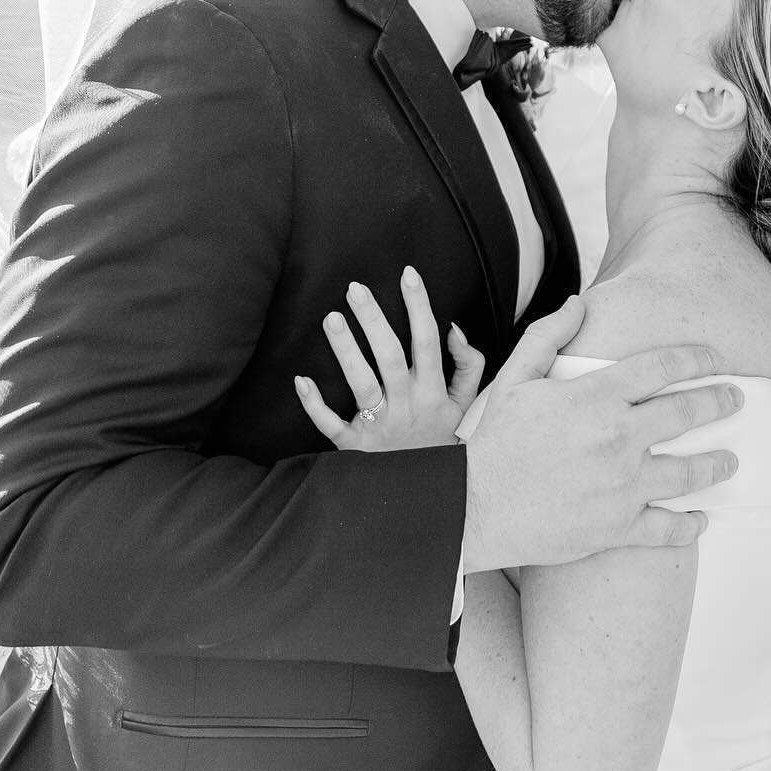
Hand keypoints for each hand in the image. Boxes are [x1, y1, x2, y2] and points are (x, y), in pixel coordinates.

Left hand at [295, 270, 484, 450]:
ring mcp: (381, 427)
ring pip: (362, 384)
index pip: (428, 341)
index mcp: (433, 392)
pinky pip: (332, 425)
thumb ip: (469, 365)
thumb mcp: (466, 405)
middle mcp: (407, 406)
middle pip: (390, 356)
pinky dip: (315, 404)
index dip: (419, 306)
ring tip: (332, 318)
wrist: (427, 495)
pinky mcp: (356, 447)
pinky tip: (301, 380)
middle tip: (355, 289)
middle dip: (374, 320)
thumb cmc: (442, 439)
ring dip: (346, 351)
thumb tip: (454, 329)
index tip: (408, 275)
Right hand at [460, 295, 743, 573]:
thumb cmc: (496, 440)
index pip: (662, 366)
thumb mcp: (515, 377)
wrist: (476, 506)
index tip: (714, 357)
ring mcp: (623, 485)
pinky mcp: (617, 528)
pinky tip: (701, 520)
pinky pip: (666, 528)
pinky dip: (689, 525)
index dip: (695, 357)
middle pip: (687, 412)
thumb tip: (579, 302)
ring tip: (731, 461)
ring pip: (689, 472)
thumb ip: (549, 336)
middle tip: (735, 399)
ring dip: (717, 465)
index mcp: (597, 396)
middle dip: (719, 402)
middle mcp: (619, 437)